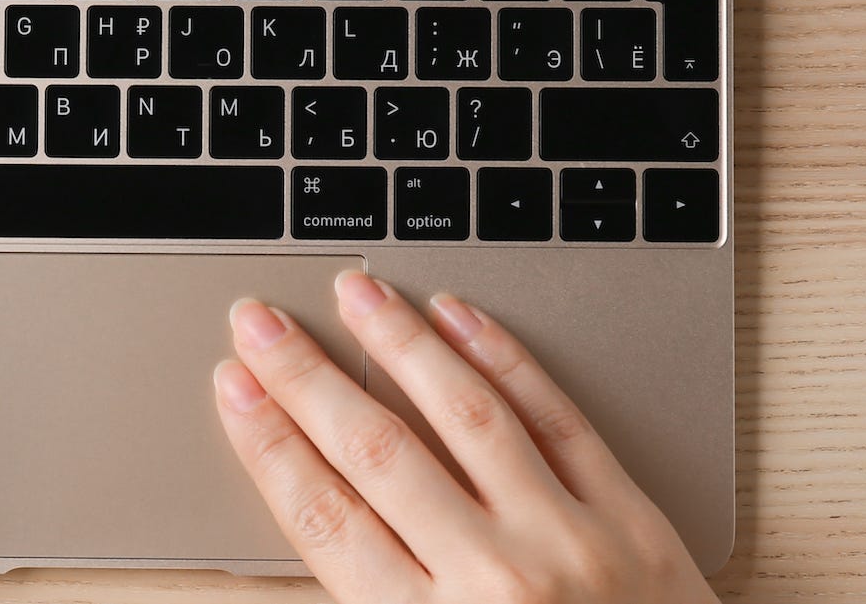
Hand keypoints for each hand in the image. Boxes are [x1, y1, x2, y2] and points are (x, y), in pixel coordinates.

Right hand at [217, 274, 715, 603]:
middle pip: (375, 452)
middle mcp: (491, 582)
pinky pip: (556, 416)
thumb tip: (312, 507)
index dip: (269, 444)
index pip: (323, 518)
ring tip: (353, 293)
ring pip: (464, 413)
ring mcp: (564, 541)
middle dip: (304, 378)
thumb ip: (377, 600)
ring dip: (398, 342)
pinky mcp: (630, 518)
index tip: (236, 390)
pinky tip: (458, 316)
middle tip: (260, 322)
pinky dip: (502, 357)